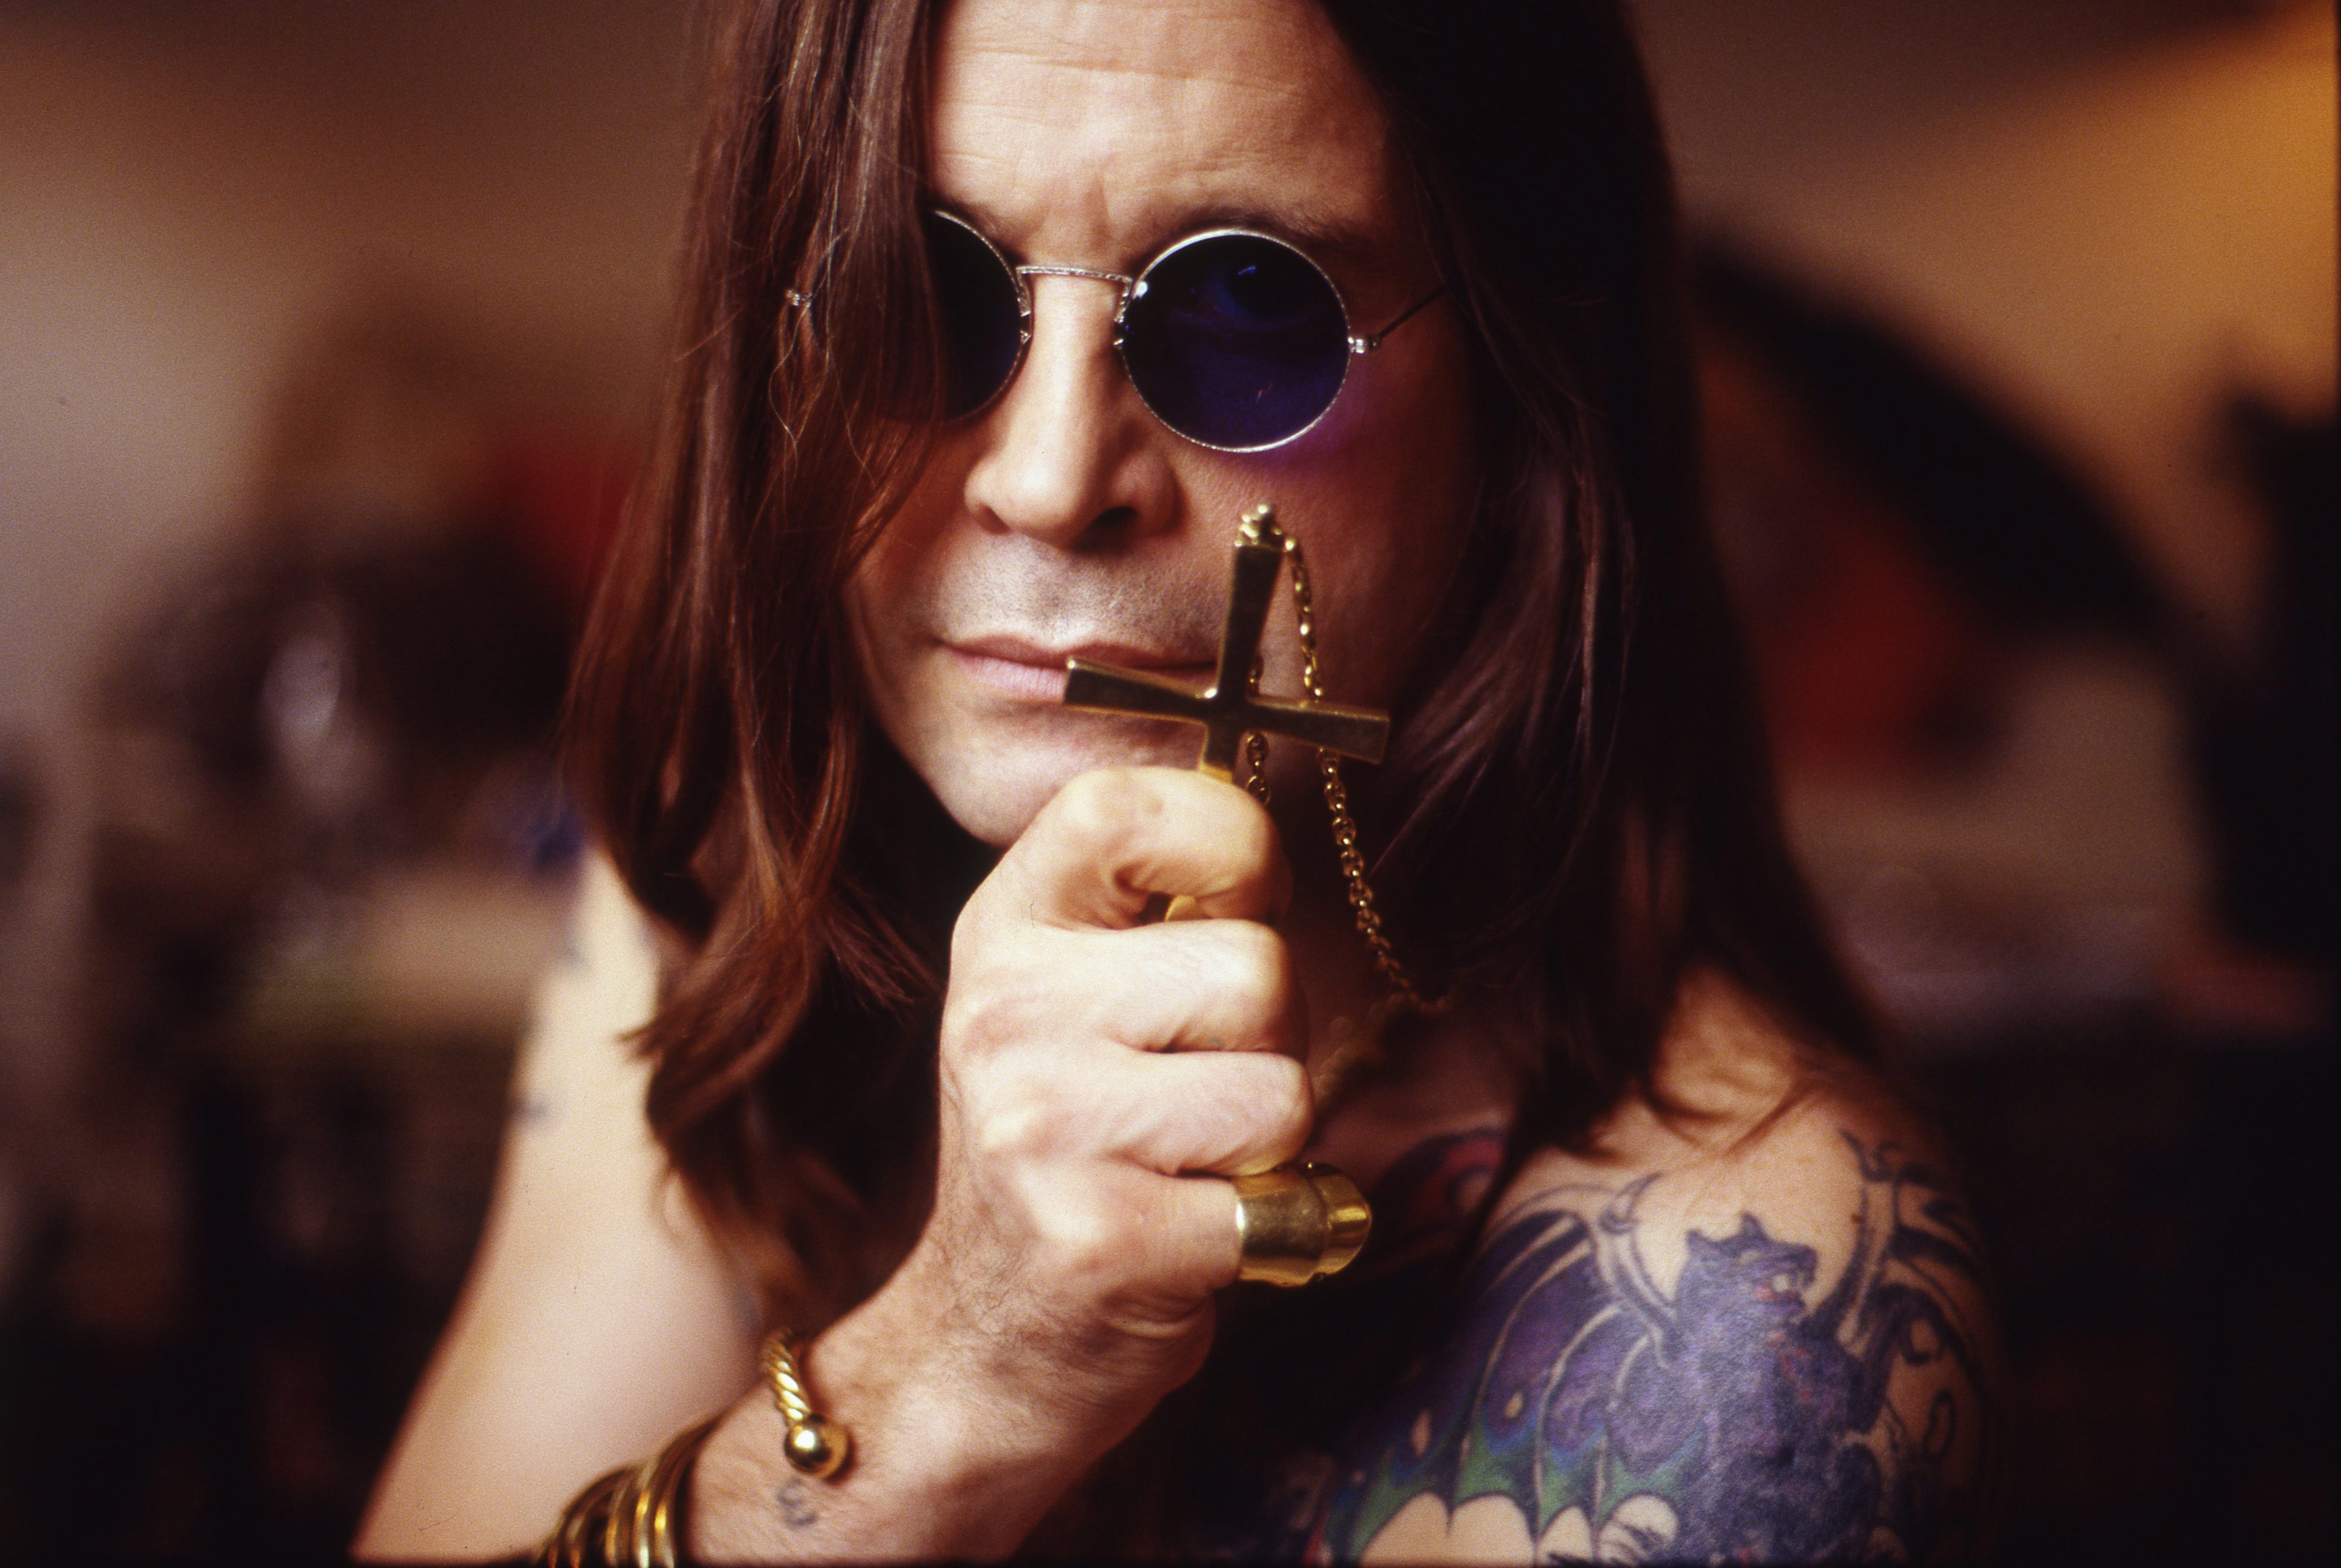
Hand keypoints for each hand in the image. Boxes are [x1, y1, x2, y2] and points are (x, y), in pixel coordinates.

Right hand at [915, 764, 1312, 1438]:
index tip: (1237, 905)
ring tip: (1192, 1165)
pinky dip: (1264, 1232)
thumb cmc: (1072, 1149)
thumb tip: (1276, 833)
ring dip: (1271, 1145)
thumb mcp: (1072, 1000)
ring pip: (1281, 1089)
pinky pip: (1274, 1201)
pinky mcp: (1098, 1238)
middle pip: (1256, 968)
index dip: (1228, 842)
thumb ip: (1154, 912)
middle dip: (1269, 1041)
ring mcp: (1042, 1128)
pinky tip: (1187, 1238)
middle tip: (1198, 1094)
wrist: (985, 1341)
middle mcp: (1005, 1013)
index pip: (1124, 805)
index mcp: (1004, 930)